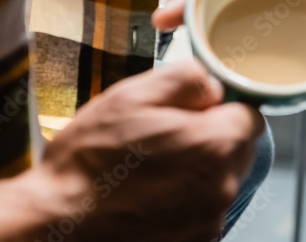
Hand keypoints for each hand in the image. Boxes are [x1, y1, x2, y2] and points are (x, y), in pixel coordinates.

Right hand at [0, 61, 261, 241]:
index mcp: (215, 147)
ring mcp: (209, 224)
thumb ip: (186, 78)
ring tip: (150, 168)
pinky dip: (183, 201)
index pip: (250, 115)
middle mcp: (222, 190)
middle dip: (212, 137)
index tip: (197, 107)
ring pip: (220, 182)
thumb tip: (212, 85)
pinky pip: (202, 211)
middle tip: (167, 135)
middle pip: (239, 151)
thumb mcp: (132, 97)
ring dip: (197, 171)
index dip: (223, 105)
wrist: (55, 228)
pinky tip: (147, 195)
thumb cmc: (88, 163)